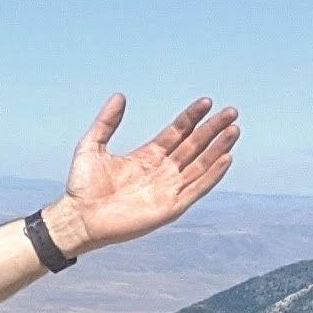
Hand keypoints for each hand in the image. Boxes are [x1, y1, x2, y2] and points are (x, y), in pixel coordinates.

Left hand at [55, 93, 240, 252]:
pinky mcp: (170, 207)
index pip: (177, 133)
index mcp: (147, 156)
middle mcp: (162, 171)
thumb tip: (120, 96)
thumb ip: (106, 122)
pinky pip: (197, 188)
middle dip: (212, 129)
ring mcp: (168, 189)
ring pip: (200, 164)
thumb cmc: (82, 186)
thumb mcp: (91, 146)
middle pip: (194, 146)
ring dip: (218, 148)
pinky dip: (213, 174)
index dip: (191, 118)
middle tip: (231, 111)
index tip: (206, 102)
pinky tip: (226, 157)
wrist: (78, 217)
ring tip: (234, 129)